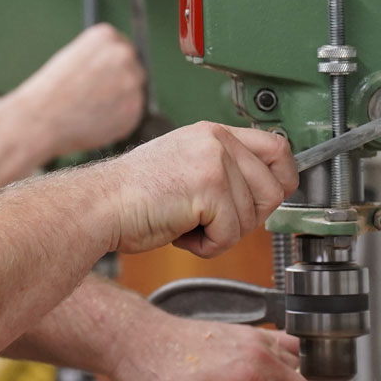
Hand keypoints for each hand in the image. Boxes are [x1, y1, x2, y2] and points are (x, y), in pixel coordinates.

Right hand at [0, 23, 145, 159]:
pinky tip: (95, 121)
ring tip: (90, 110)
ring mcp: (131, 82)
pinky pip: (131, 116)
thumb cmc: (50, 91)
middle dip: (120, 84)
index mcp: (106, 36)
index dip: (111, 67)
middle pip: (134, 69)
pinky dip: (118, 122)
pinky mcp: (135, 110)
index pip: (122, 48)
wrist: (39, 118)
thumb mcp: (73, 58)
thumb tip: (120, 71)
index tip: (98, 79)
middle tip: (95, 98)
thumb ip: (100, 59)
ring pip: (134, 94)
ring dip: (120, 103)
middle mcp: (123, 54)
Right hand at [102, 123, 297, 256]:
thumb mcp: (185, 166)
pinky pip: (231, 234)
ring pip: (253, 217)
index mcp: (212, 133)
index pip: (278, 147)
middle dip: (247, 218)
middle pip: (274, 190)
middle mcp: (217, 141)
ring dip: (223, 234)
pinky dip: (208, 246)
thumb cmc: (134, 196)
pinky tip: (180, 234)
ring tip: (187, 225)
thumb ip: (223, 169)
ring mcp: (214, 161)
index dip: (282, 180)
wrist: (99, 206)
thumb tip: (266, 189)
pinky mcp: (209, 188)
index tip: (266, 200)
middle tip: (209, 221)